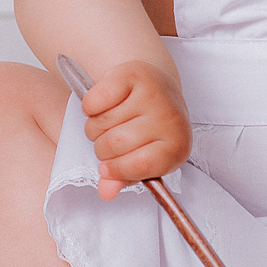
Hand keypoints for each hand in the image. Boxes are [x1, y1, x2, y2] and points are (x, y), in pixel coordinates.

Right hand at [77, 59, 191, 200]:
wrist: (157, 87)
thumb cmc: (149, 131)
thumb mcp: (142, 160)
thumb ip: (123, 179)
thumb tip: (105, 192)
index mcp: (177, 146)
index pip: (140, 165)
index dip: (117, 170)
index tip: (108, 168)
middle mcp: (169, 118)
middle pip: (115, 143)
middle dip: (102, 148)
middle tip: (109, 141)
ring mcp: (153, 94)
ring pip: (101, 123)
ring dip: (94, 128)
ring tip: (107, 123)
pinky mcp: (134, 74)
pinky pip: (94, 100)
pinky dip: (89, 107)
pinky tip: (103, 105)